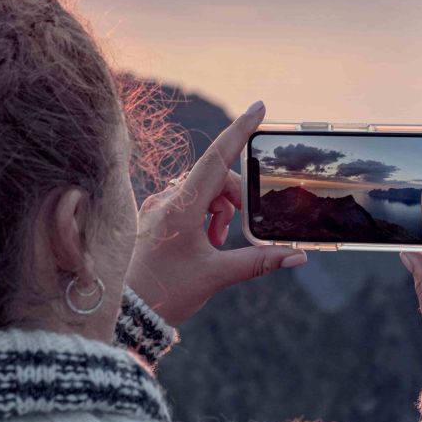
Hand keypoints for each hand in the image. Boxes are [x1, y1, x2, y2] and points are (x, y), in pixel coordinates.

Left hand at [127, 100, 308, 325]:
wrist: (124, 313)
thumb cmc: (165, 293)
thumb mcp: (215, 275)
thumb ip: (258, 261)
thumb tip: (297, 256)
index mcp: (182, 207)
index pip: (217, 158)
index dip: (240, 130)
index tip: (260, 107)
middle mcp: (167, 200)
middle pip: (215, 178)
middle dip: (235, 200)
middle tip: (234, 234)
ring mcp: (157, 207)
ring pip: (202, 191)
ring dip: (219, 211)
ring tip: (216, 244)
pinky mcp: (154, 218)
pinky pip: (186, 203)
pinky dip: (203, 217)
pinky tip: (204, 244)